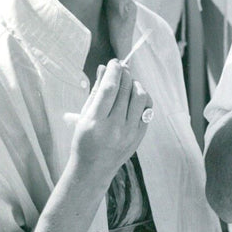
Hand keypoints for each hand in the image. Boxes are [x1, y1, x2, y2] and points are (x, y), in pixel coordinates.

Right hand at [71, 60, 152, 183]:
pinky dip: (143, 99)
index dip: (114, 71)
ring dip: (135, 85)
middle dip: (125, 75)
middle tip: (122, 69)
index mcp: (96, 122)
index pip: (109, 89)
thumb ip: (96, 91)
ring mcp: (130, 133)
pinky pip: (148, 110)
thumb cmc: (84, 139)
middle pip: (126, 90)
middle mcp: (114, 128)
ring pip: (140, 98)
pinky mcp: (139, 137)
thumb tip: (104, 68)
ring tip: (128, 84)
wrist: (94, 168)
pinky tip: (135, 97)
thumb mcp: (84, 115)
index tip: (115, 62)